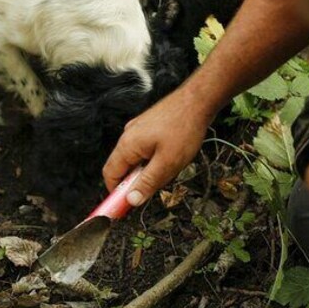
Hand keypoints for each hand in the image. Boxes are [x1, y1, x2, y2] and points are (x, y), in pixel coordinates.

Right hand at [103, 89, 212, 205]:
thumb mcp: (167, 163)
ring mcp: (137, 129)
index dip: (114, 193)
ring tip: (168, 170)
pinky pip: (143, 149)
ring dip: (146, 170)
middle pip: (121, 167)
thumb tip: (131, 200)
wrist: (198, 99)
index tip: (123, 208)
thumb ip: (147, 183)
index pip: (110, 174)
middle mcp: (128, 136)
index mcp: (127, 145)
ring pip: (135, 159)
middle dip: (134, 182)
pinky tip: (169, 158)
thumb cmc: (184, 128)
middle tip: (151, 190)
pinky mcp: (148, 126)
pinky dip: (151, 159)